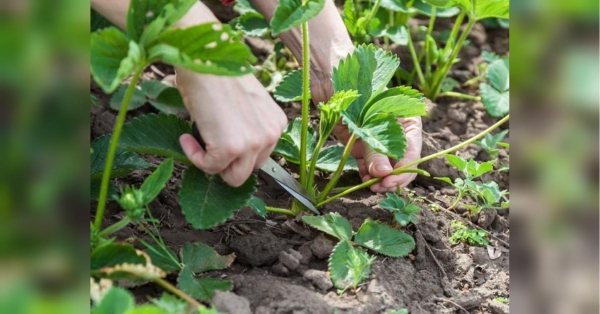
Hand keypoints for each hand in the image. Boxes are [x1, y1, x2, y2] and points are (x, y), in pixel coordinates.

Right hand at [177, 69, 286, 186]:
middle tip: (207, 143)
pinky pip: (210, 168)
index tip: (218, 141)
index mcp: (276, 123)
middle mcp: (271, 134)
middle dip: (228, 162)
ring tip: (196, 139)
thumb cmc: (218, 72)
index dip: (237, 153)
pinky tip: (186, 138)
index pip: (260, 156)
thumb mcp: (243, 102)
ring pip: (234, 177)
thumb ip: (245, 125)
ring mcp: (254, 142)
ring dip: (213, 164)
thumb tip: (228, 145)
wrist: (205, 58)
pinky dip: (195, 157)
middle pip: (250, 170)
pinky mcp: (232, 148)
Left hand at [312, 76, 422, 192]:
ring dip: (379, 179)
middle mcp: (395, 131)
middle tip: (380, 188)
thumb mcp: (366, 119)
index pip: (412, 152)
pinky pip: (368, 164)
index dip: (404, 170)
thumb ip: (374, 147)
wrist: (329, 74)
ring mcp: (377, 138)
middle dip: (392, 177)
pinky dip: (367, 174)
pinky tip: (363, 180)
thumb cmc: (354, 87)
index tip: (391, 182)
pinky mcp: (360, 143)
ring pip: (385, 166)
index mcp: (407, 120)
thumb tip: (384, 174)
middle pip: (401, 162)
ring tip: (371, 187)